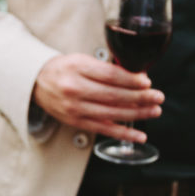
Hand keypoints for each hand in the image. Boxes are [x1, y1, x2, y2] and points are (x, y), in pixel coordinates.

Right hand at [32, 53, 163, 142]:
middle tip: (158, 97)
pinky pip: (103, 129)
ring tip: (154, 111)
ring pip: (111, 113)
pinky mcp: (76, 122)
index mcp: (77, 69)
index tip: (147, 82)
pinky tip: (139, 135)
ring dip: (136, 113)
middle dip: (139, 97)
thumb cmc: (63, 69)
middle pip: (113, 95)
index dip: (130, 80)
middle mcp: (75, 89)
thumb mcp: (81, 60)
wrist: (36, 83)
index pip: (109, 75)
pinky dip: (123, 133)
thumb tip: (135, 77)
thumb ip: (105, 68)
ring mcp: (75, 108)